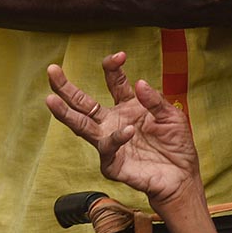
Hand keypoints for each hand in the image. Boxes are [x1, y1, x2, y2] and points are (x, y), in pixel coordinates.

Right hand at [46, 52, 199, 209]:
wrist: (181, 176)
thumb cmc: (176, 144)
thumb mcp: (171, 115)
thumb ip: (154, 100)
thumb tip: (138, 82)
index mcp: (128, 106)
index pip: (114, 82)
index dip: (113, 67)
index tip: (119, 55)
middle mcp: (113, 122)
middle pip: (84, 103)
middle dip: (66, 87)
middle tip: (52, 69)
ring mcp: (110, 142)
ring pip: (82, 126)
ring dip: (65, 113)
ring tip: (51, 99)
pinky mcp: (112, 164)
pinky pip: (109, 148)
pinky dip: (117, 138)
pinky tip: (128, 130)